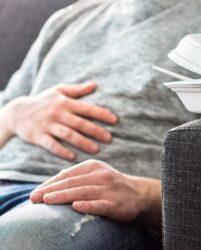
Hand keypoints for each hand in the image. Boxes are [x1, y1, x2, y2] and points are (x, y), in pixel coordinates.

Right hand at [2, 82, 116, 160]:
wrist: (16, 112)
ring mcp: (48, 125)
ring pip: (68, 135)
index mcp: (65, 102)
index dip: (101, 114)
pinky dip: (62, 151)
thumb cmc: (43, 101)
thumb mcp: (58, 91)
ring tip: (96, 149)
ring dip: (82, 142)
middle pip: (80, 123)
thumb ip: (77, 90)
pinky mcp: (39, 137)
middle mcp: (58, 113)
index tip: (115, 120)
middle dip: (96, 131)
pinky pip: (52, 145)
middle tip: (109, 139)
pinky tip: (73, 157)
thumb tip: (95, 84)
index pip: (87, 108)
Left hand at [30, 160, 160, 227]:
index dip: (49, 184)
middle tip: (34, 198)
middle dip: (51, 190)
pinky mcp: (116, 203)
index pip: (67, 175)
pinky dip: (88, 205)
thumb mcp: (95, 176)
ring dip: (64, 196)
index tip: (34, 193)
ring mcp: (109, 189)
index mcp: (93, 167)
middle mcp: (101, 175)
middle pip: (72, 183)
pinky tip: (75, 207)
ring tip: (47, 200)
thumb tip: (53, 181)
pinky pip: (100, 204)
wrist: (138, 194)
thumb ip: (76, 178)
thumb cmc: (110, 186)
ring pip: (83, 192)